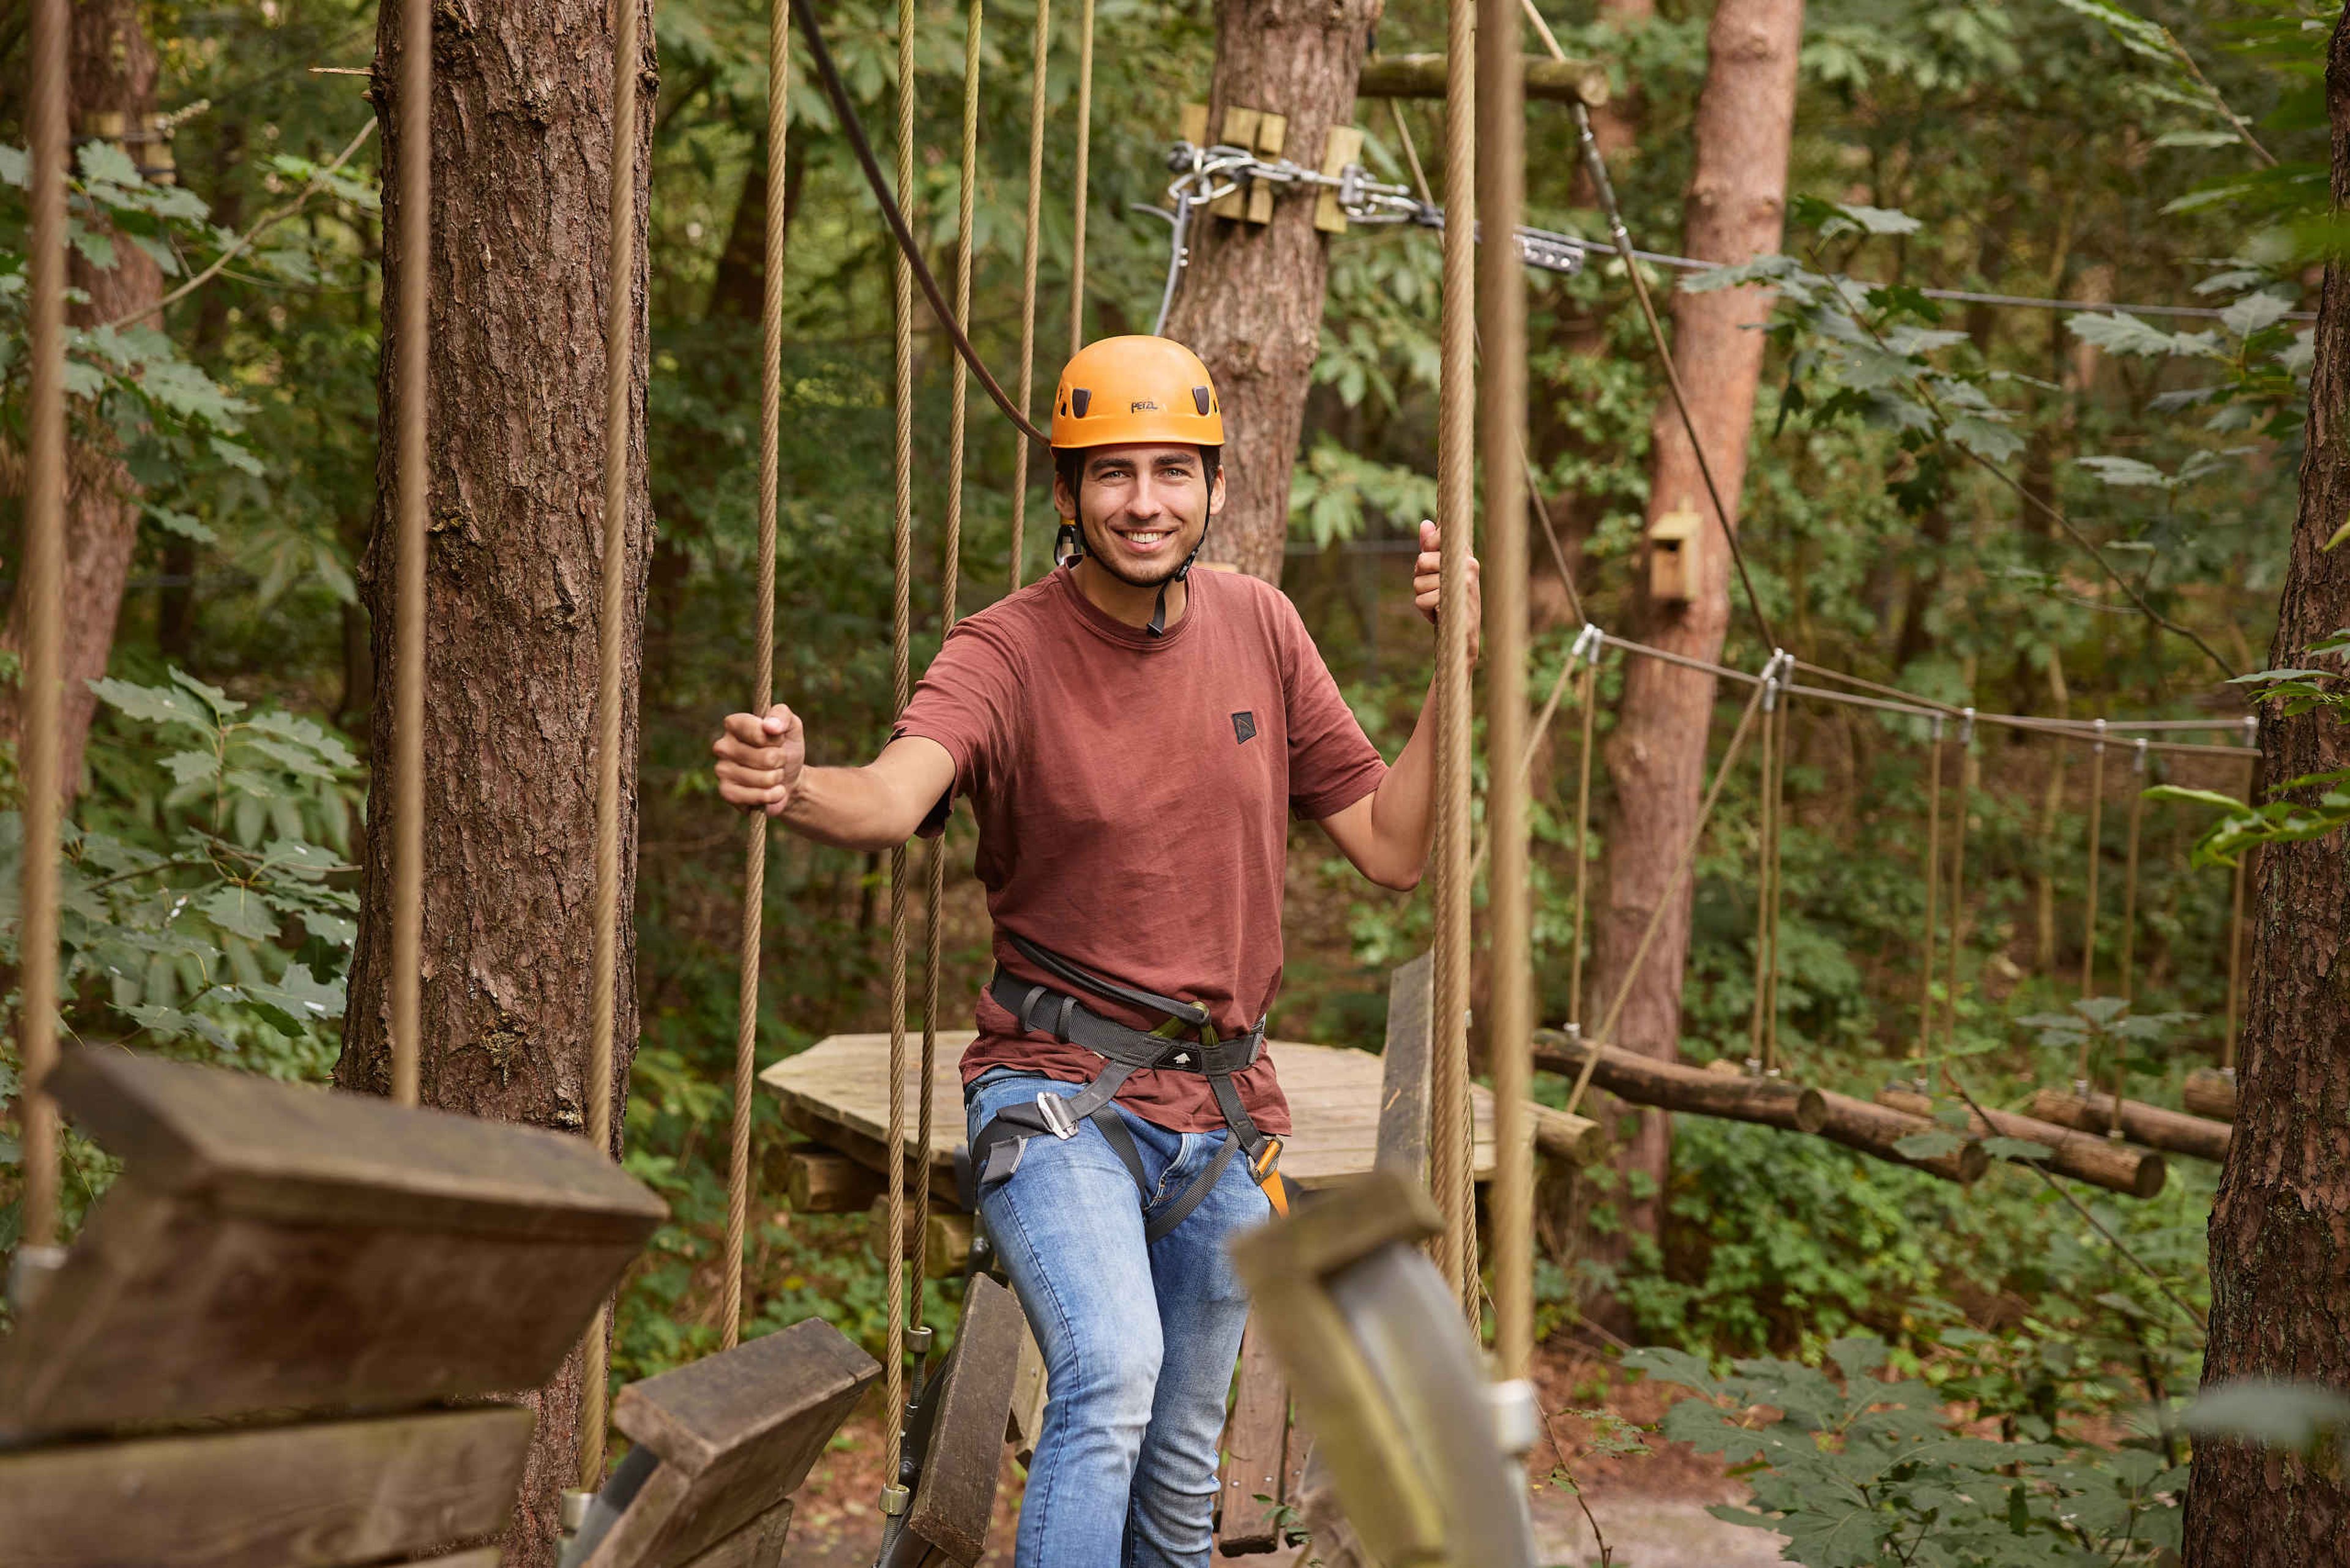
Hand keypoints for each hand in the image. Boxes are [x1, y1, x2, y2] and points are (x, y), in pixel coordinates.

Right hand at [713, 703, 804, 816]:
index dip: (776, 739)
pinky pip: (757, 796)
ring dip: (777, 778)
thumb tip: (770, 725)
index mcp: (734, 724)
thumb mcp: (791, 726)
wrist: (788, 779)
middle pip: (766, 757)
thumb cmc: (786, 748)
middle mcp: (722, 746)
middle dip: (780, 761)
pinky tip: (771, 791)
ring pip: (764, 778)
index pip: (757, 730)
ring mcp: (722, 770)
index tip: (778, 740)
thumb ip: (782, 715)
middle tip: (778, 760)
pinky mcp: (726, 792)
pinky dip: (772, 796)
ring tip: (774, 775)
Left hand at [1411, 519, 1482, 663]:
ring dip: (1423, 597)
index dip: (1425, 551)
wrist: (1466, 636)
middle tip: (1434, 590)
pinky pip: (1422, 600)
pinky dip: (1426, 611)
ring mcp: (1464, 582)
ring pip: (1419, 582)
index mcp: (1465, 554)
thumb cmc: (1452, 600)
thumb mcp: (1441, 572)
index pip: (1435, 539)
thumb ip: (1431, 548)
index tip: (1431, 567)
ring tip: (1439, 603)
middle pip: (1421, 560)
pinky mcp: (1456, 600)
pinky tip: (1439, 613)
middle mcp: (1468, 564)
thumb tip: (1424, 523)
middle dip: (1420, 579)